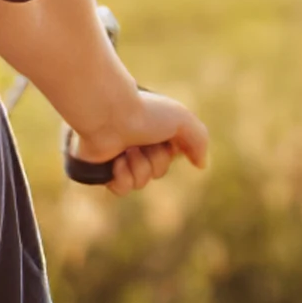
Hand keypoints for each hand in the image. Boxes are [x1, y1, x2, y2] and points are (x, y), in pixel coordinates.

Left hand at [67, 90, 208, 196]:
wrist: (108, 114)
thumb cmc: (144, 113)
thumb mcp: (183, 120)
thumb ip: (199, 140)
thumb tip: (200, 164)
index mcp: (151, 133)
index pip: (170, 158)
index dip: (171, 152)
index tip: (165, 138)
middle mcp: (135, 144)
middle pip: (158, 171)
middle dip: (155, 160)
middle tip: (141, 142)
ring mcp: (117, 156)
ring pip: (140, 183)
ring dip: (139, 167)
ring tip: (127, 149)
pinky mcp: (101, 168)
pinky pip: (121, 189)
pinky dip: (122, 177)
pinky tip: (116, 161)